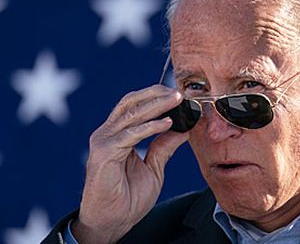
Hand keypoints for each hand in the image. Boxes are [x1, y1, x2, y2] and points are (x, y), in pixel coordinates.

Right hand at [72, 85, 188, 243]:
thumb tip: (182, 129)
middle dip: (156, 94)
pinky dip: (150, 127)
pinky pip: (130, 134)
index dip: (155, 97)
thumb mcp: (153, 168)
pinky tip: (167, 123)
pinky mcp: (103, 152)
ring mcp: (103, 140)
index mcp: (118, 134)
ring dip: (156, 105)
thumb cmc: (128, 197)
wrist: (112, 222)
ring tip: (176, 100)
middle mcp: (108, 133)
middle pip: (131, 103)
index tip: (178, 95)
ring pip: (131, 113)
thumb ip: (164, 147)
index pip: (135, 106)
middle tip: (179, 92)